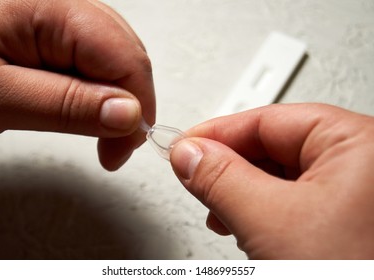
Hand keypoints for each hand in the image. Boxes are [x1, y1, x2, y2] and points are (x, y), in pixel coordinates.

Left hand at [0, 0, 154, 169]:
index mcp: (50, 4)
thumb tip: (128, 115)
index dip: (136, 108)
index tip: (121, 151)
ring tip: (93, 128)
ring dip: (111, 99)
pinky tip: (78, 105)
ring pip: (113, 59)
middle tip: (112, 146)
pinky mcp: (50, 29)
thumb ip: (67, 105)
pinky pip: (91, 59)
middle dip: (128, 105)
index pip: (126, 58)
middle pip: (126, 55)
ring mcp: (57, 13)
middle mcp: (62, 1)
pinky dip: (92, 89)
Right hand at [170, 103, 373, 258]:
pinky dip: (264, 209)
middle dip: (230, 167)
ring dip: (244, 191)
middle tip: (198, 180)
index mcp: (358, 144)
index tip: (185, 147)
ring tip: (223, 213)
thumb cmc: (353, 275)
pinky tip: (249, 224)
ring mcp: (357, 191)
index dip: (219, 133)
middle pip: (275, 146)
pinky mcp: (347, 217)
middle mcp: (363, 163)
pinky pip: (295, 198)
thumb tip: (189, 153)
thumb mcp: (270, 221)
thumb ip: (221, 178)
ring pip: (282, 174)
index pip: (269, 120)